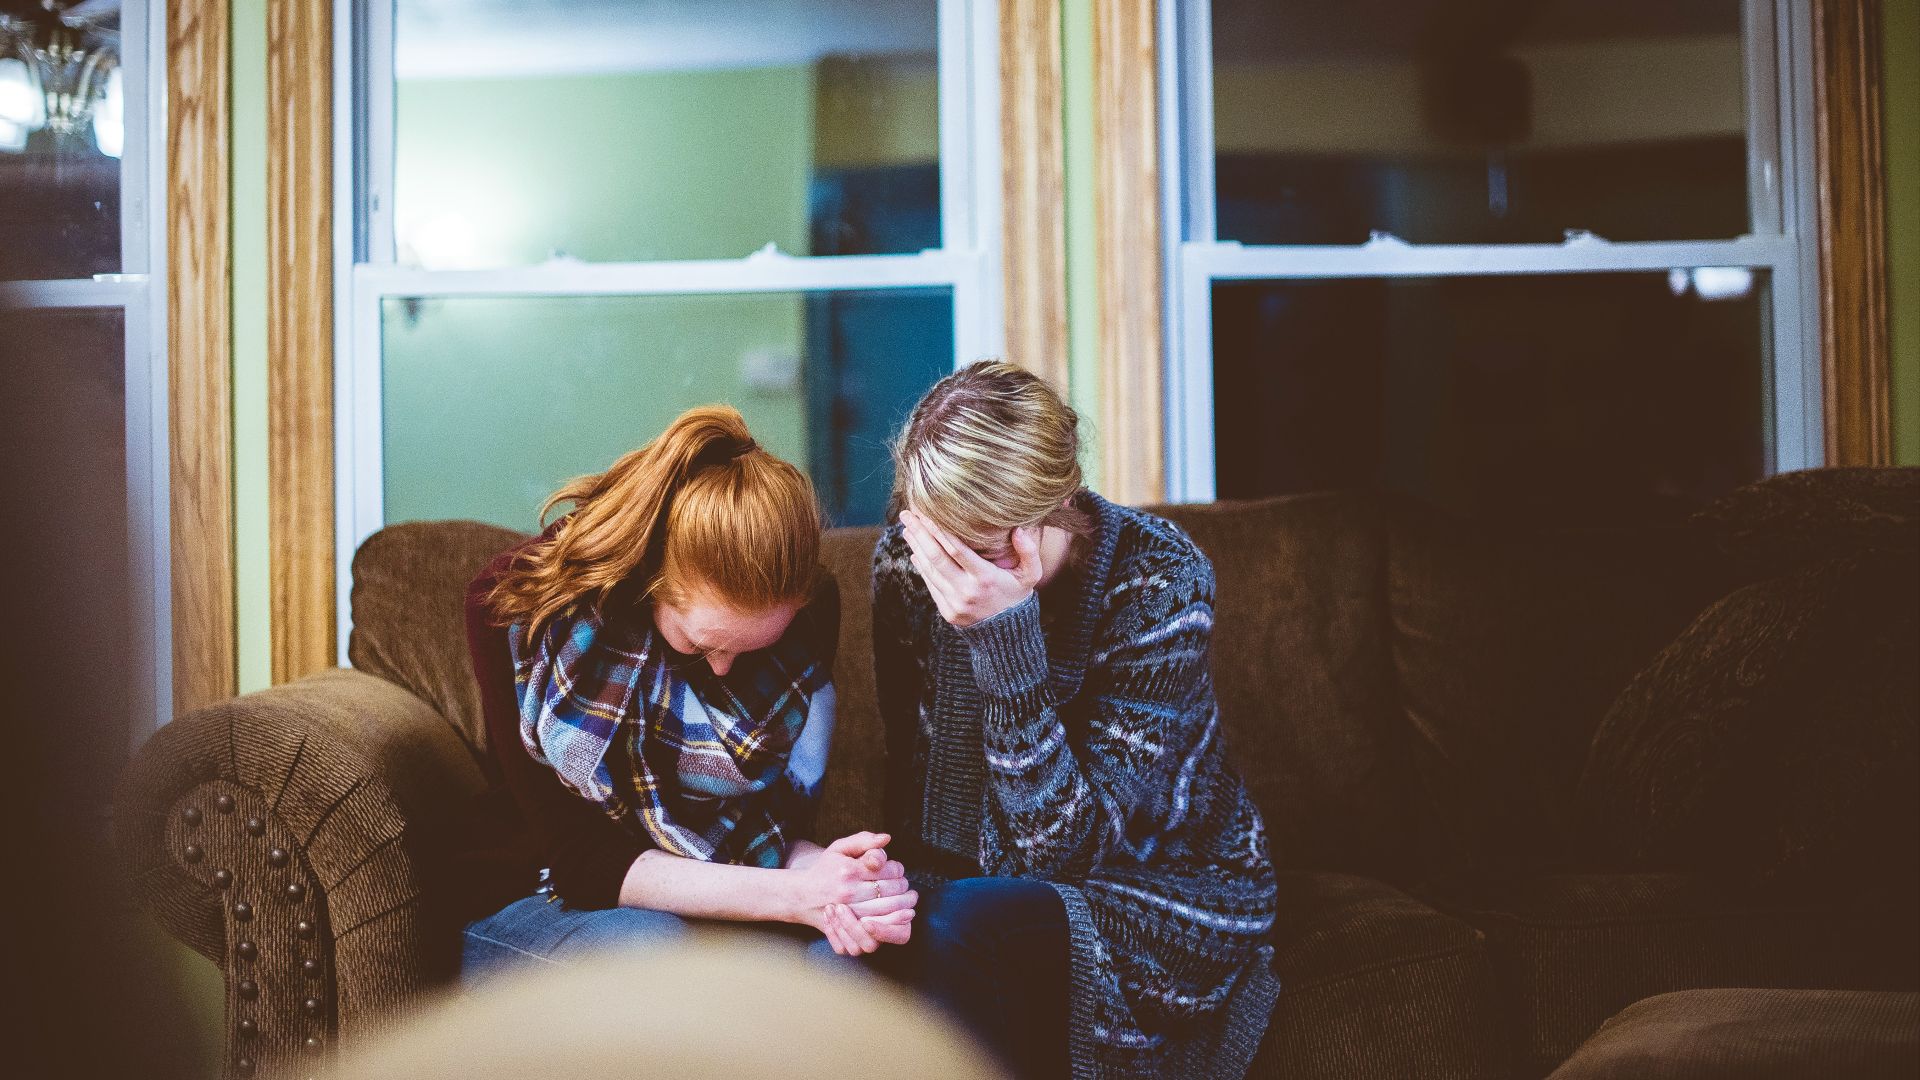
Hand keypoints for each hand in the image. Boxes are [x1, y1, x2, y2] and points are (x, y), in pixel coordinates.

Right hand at [790, 832, 917, 954]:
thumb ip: (864, 841)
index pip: (888, 870)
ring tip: (908, 901)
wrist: (801, 895)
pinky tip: (896, 918)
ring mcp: (847, 912)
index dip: (898, 870)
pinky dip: (889, 924)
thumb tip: (887, 838)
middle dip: (904, 889)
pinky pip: (873, 930)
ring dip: (902, 907)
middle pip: (890, 891)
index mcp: (849, 870)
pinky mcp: (846, 927)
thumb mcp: (840, 848)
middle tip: (907, 888)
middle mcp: (848, 892)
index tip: (898, 870)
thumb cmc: (825, 869)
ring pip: (885, 911)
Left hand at [900, 509, 1042, 627]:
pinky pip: (931, 584)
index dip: (939, 530)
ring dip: (916, 547)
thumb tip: (1019, 530)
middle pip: (937, 557)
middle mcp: (967, 591)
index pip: (957, 550)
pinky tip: (916, 550)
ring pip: (930, 570)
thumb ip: (1029, 552)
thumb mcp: (1031, 575)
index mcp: (986, 578)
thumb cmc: (1017, 595)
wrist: (1007, 634)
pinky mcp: (947, 611)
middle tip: (908, 515)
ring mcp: (954, 603)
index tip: (926, 513)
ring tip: (908, 529)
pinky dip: (921, 566)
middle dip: (920, 533)